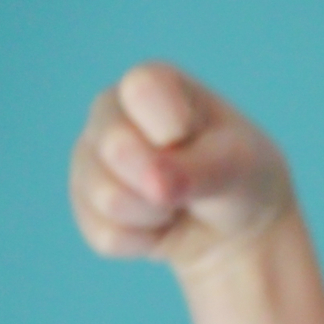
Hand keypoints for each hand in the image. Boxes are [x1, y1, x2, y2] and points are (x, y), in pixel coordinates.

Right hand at [69, 62, 293, 279]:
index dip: (174, 125)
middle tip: (193, 180)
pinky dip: (146, 240)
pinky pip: (107, 235)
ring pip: (110, 199)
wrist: (233, 225)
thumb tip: (154, 184)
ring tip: (178, 201)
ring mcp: (90, 159)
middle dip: (166, 178)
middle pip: (118, 147)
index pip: (143, 89)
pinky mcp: (84, 207)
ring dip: (158, 213)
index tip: (196, 137)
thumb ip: (198, 169)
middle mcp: (110, 113)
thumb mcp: (236, 166)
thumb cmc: (239, 176)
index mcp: (151, 83)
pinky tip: (160, 223)